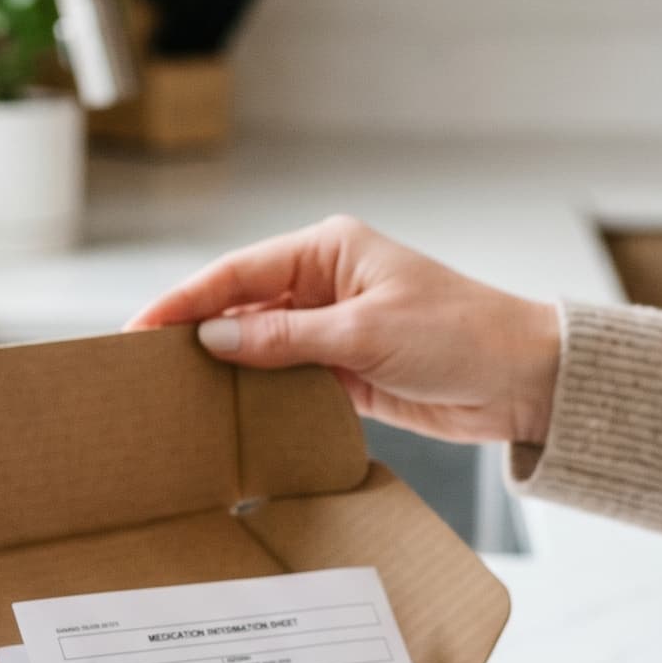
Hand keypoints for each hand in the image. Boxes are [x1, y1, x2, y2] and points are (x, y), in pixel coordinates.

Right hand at [127, 216, 559, 448]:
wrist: (521, 380)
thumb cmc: (460, 336)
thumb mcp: (365, 334)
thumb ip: (286, 339)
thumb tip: (213, 340)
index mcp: (328, 250)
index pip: (237, 273)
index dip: (184, 301)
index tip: (140, 328)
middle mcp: (324, 284)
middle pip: (240, 309)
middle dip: (194, 334)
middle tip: (143, 367)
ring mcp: (332, 329)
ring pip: (259, 347)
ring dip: (224, 369)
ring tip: (173, 394)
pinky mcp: (345, 370)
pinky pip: (286, 380)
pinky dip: (258, 394)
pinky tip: (226, 412)